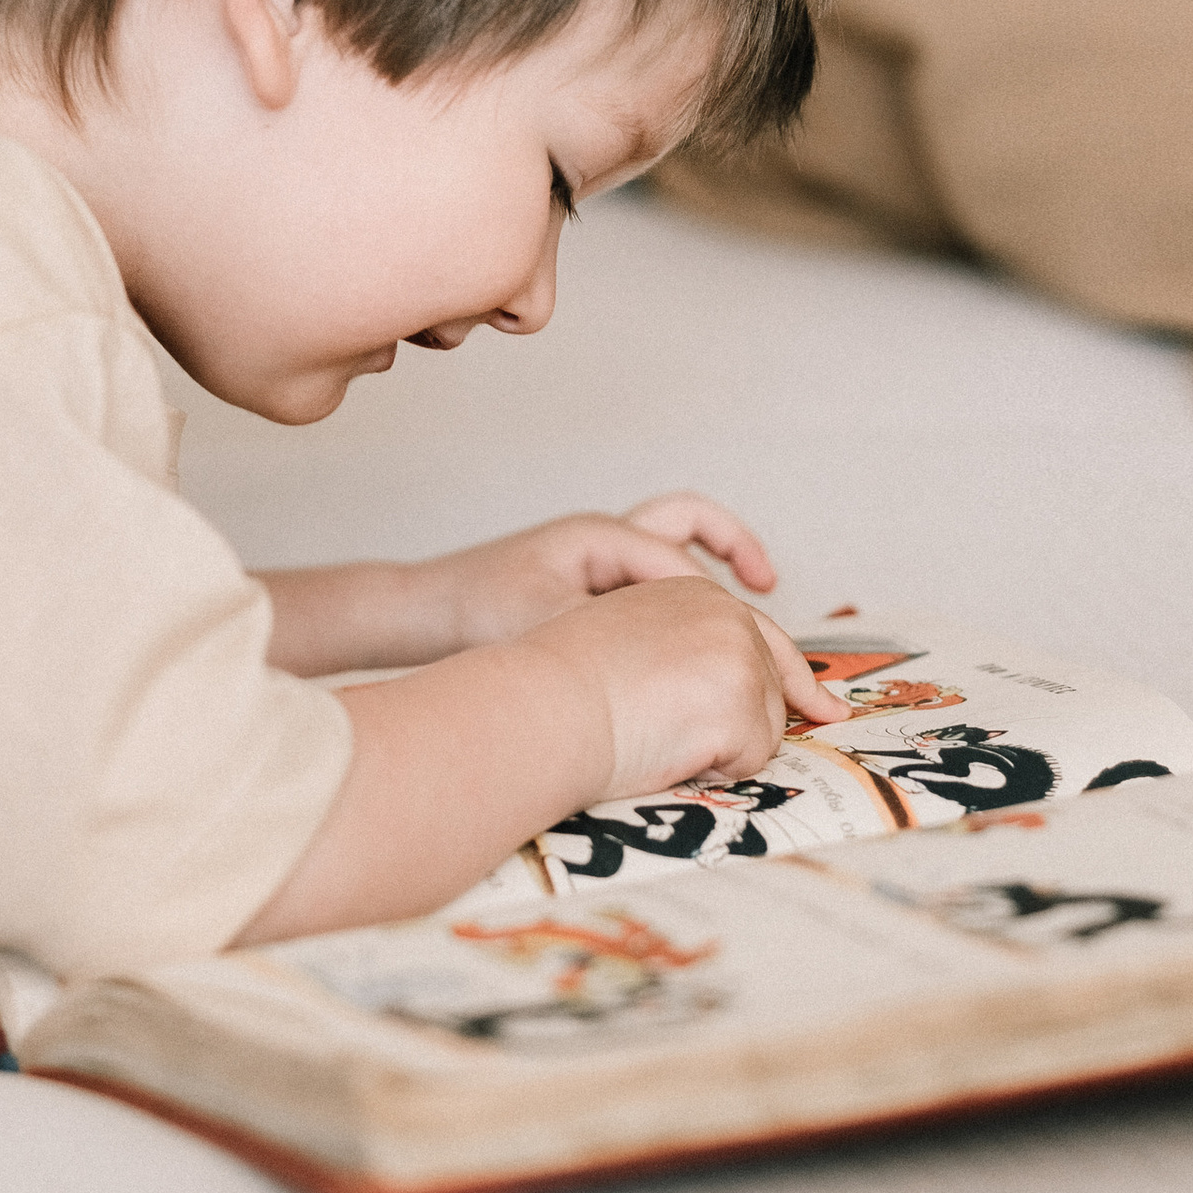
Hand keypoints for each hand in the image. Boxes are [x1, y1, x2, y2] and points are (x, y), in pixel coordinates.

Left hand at [431, 495, 785, 646]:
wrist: (423, 610)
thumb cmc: (473, 609)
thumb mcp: (542, 625)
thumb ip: (604, 639)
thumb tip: (663, 666)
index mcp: (601, 538)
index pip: (681, 565)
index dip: (720, 608)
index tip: (747, 651)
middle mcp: (605, 539)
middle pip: (690, 526)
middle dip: (736, 551)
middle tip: (769, 588)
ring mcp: (598, 558)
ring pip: (676, 549)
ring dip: (715, 567)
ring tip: (754, 602)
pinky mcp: (589, 585)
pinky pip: (654, 583)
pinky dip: (683, 599)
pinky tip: (694, 644)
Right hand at [522, 579, 833, 804]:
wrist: (543, 704)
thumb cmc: (568, 685)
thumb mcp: (635, 641)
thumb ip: (686, 651)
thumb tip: (734, 693)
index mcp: (698, 594)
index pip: (765, 641)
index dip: (798, 684)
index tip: (825, 708)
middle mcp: (727, 615)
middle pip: (771, 696)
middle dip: (735, 729)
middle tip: (673, 733)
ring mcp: (737, 658)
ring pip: (764, 733)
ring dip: (720, 750)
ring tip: (658, 734)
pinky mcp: (739, 704)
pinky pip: (749, 762)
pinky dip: (714, 771)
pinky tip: (667, 749)